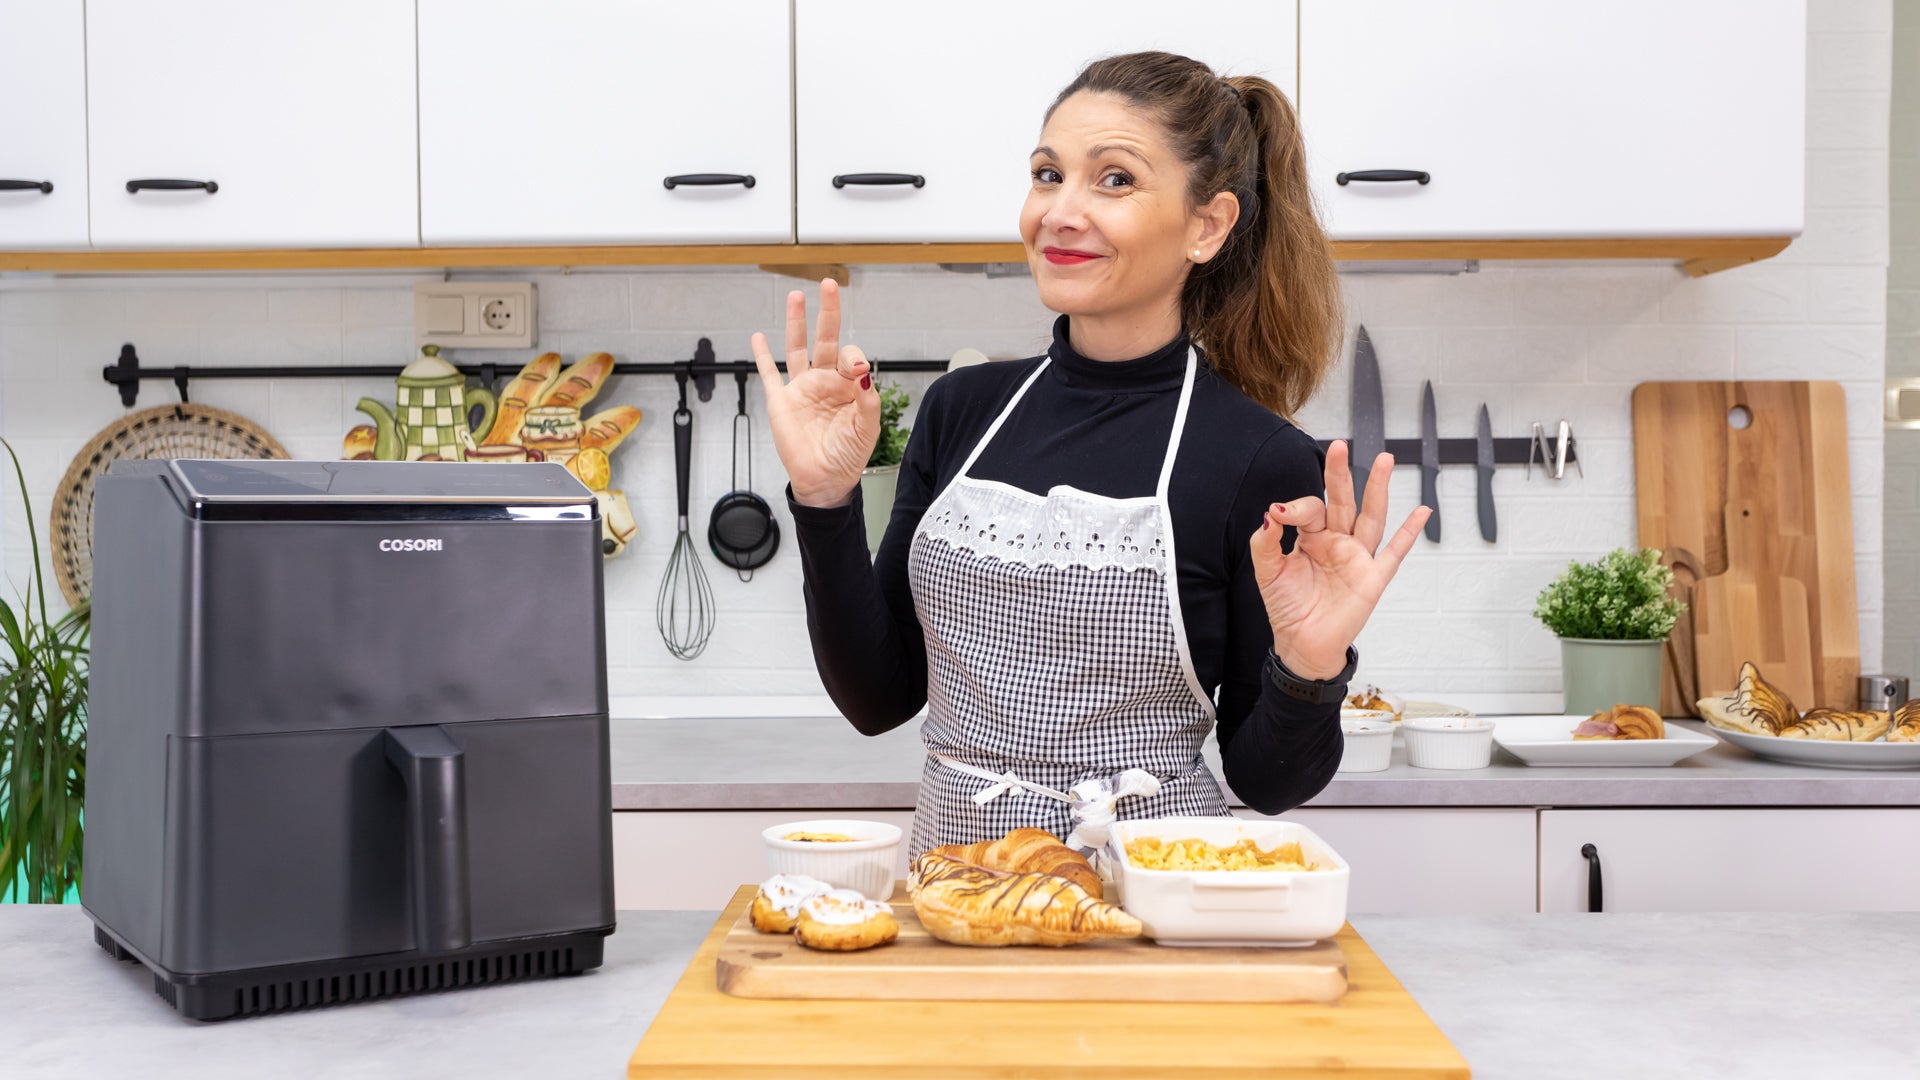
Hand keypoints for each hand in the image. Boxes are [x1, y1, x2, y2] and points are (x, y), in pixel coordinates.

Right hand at [750, 278, 880, 508]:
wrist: (825, 480)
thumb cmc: (849, 455)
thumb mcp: (868, 428)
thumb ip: (868, 399)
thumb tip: (864, 372)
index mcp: (848, 386)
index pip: (850, 357)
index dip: (854, 357)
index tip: (857, 371)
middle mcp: (824, 381)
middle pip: (824, 338)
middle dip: (827, 312)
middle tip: (828, 284)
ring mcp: (801, 389)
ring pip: (797, 348)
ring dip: (795, 322)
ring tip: (796, 296)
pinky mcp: (781, 401)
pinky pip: (769, 374)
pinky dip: (762, 356)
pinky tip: (758, 337)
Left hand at [1249, 440, 1430, 678]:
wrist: (1301, 644)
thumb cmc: (1287, 607)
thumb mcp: (1267, 573)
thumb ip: (1266, 543)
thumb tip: (1270, 513)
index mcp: (1312, 538)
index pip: (1310, 509)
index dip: (1296, 508)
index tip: (1279, 515)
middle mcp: (1337, 542)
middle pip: (1343, 501)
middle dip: (1341, 474)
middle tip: (1340, 445)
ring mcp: (1357, 558)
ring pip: (1371, 517)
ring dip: (1378, 489)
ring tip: (1384, 460)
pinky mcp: (1372, 579)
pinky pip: (1394, 554)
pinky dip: (1409, 534)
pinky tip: (1421, 512)